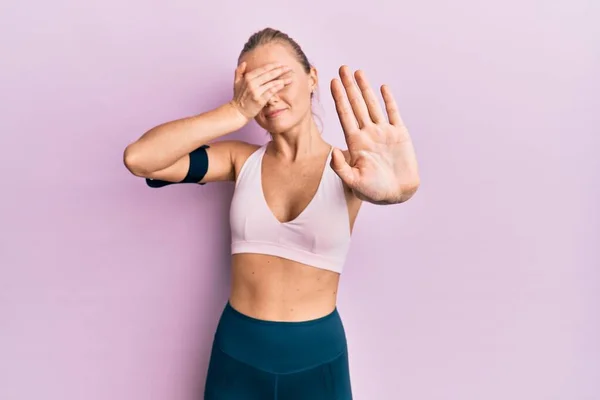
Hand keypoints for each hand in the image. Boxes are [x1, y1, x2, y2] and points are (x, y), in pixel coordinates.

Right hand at [229, 62, 292, 120]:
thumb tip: (245, 63)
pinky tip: (283, 85)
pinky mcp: (260, 100)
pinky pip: (270, 92)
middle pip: (269, 74)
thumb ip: (239, 72)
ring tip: (290, 78)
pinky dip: (277, 87)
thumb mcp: (236, 83)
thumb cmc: (238, 98)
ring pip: (271, 83)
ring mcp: (256, 91)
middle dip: (280, 70)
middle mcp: (251, 83)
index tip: (281, 64)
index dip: (273, 66)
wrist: (237, 112)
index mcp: (248, 77)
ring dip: (282, 80)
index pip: (263, 69)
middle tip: (289, 68)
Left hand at [329, 66, 419, 203]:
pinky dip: (388, 100)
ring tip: (358, 72)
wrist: (398, 194)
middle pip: (356, 105)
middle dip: (349, 87)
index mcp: (356, 143)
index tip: (333, 82)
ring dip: (365, 88)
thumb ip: (341, 167)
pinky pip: (393, 113)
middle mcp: (368, 134)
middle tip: (342, 68)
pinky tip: (383, 87)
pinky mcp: (400, 134)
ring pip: (372, 105)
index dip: (339, 98)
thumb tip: (333, 151)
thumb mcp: (353, 182)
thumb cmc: (374, 191)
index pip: (345, 115)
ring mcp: (383, 133)